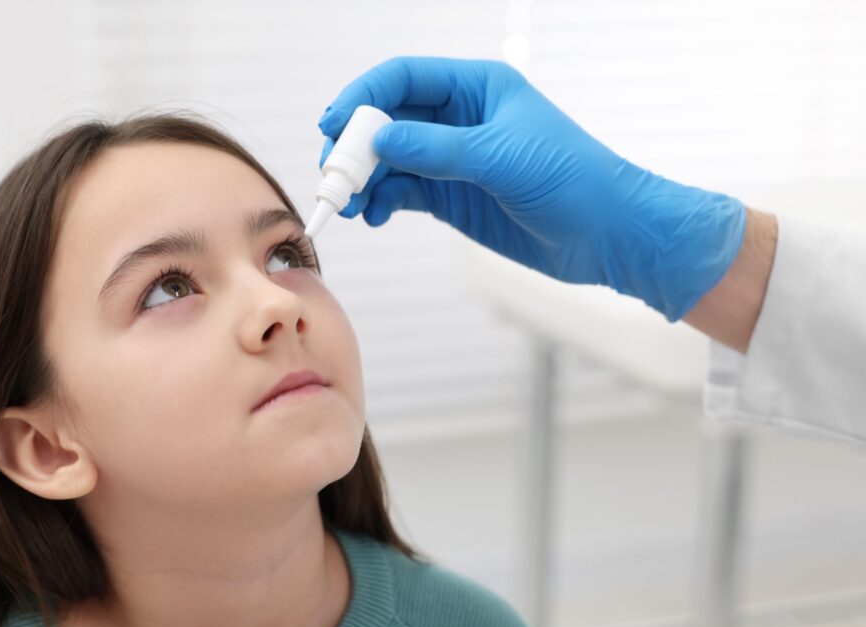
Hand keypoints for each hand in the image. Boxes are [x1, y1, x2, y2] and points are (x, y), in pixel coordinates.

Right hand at [317, 56, 745, 320]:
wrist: (608, 234)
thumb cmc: (573, 179)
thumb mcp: (500, 157)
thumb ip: (435, 148)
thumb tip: (378, 138)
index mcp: (477, 87)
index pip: (404, 78)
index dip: (363, 95)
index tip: (333, 124)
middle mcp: (459, 118)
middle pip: (388, 119)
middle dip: (355, 144)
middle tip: (333, 174)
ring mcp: (452, 159)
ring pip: (389, 160)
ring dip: (363, 179)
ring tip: (348, 204)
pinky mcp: (452, 197)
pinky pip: (402, 192)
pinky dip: (381, 202)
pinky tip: (373, 216)